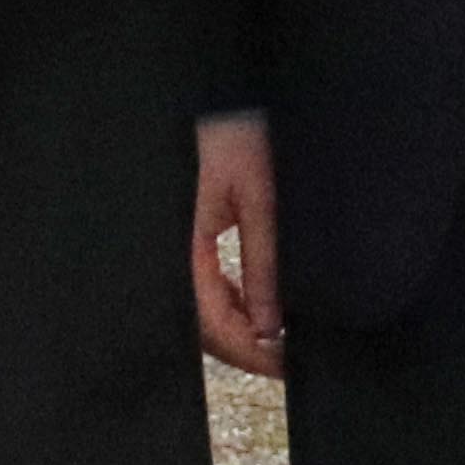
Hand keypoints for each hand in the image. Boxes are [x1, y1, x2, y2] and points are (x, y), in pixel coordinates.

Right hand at [191, 110, 286, 376]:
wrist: (227, 100)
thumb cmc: (239, 137)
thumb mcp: (259, 201)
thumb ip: (262, 264)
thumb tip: (271, 327)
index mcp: (185, 248)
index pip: (212, 321)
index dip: (248, 351)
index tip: (284, 365)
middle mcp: (177, 254)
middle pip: (204, 325)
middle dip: (245, 349)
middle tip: (288, 361)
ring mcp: (182, 248)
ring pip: (204, 311)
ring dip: (240, 331)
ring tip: (280, 338)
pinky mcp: (194, 240)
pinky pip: (207, 290)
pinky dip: (234, 308)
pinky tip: (259, 306)